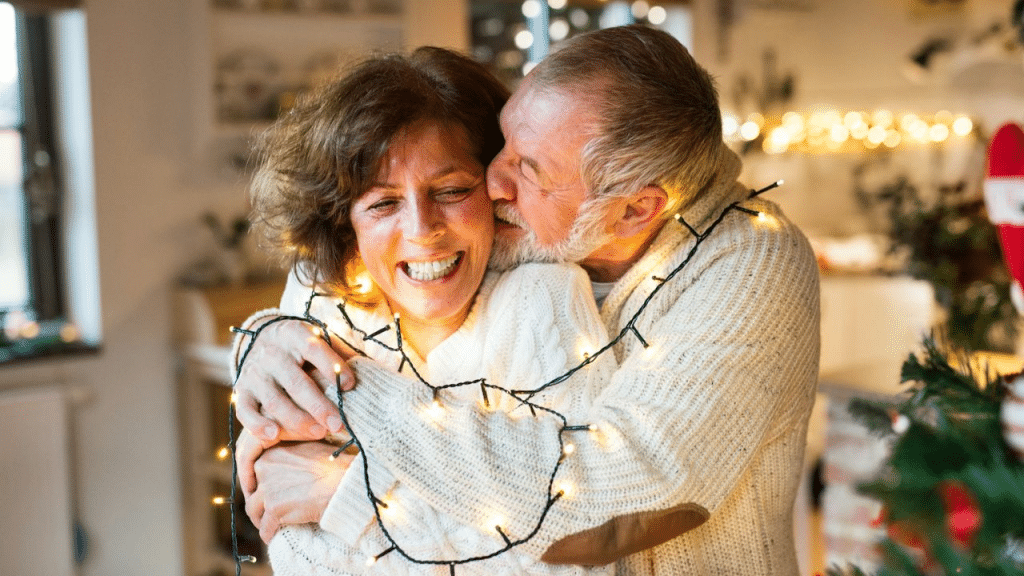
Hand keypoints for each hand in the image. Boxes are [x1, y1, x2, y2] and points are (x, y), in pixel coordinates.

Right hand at [234, 317, 355, 442]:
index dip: (332, 366)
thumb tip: (369, 370)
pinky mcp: (241, 390)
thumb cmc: (303, 346)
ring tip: (319, 433)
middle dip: (319, 406)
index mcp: (295, 335)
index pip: (314, 349)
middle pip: (296, 382)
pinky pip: (246, 410)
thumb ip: (338, 352)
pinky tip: (274, 435)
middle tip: (338, 424)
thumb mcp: (318, 338)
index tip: (350, 385)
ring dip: (296, 420)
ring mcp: (254, 372)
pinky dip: (257, 424)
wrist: (262, 337)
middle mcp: (272, 353)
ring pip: (274, 400)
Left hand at [245, 440, 352, 542]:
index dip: (262, 486)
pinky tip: (274, 537)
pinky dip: (269, 534)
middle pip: (253, 492)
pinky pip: (265, 528)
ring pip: (253, 510)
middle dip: (260, 504)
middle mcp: (264, 468)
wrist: (344, 482)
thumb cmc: (335, 465)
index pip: (256, 473)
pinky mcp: (274, 509)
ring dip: (261, 520)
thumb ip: (291, 458)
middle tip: (268, 513)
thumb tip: (288, 470)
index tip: (270, 495)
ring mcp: (268, 489)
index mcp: (271, 452)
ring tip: (270, 526)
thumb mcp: (308, 450)